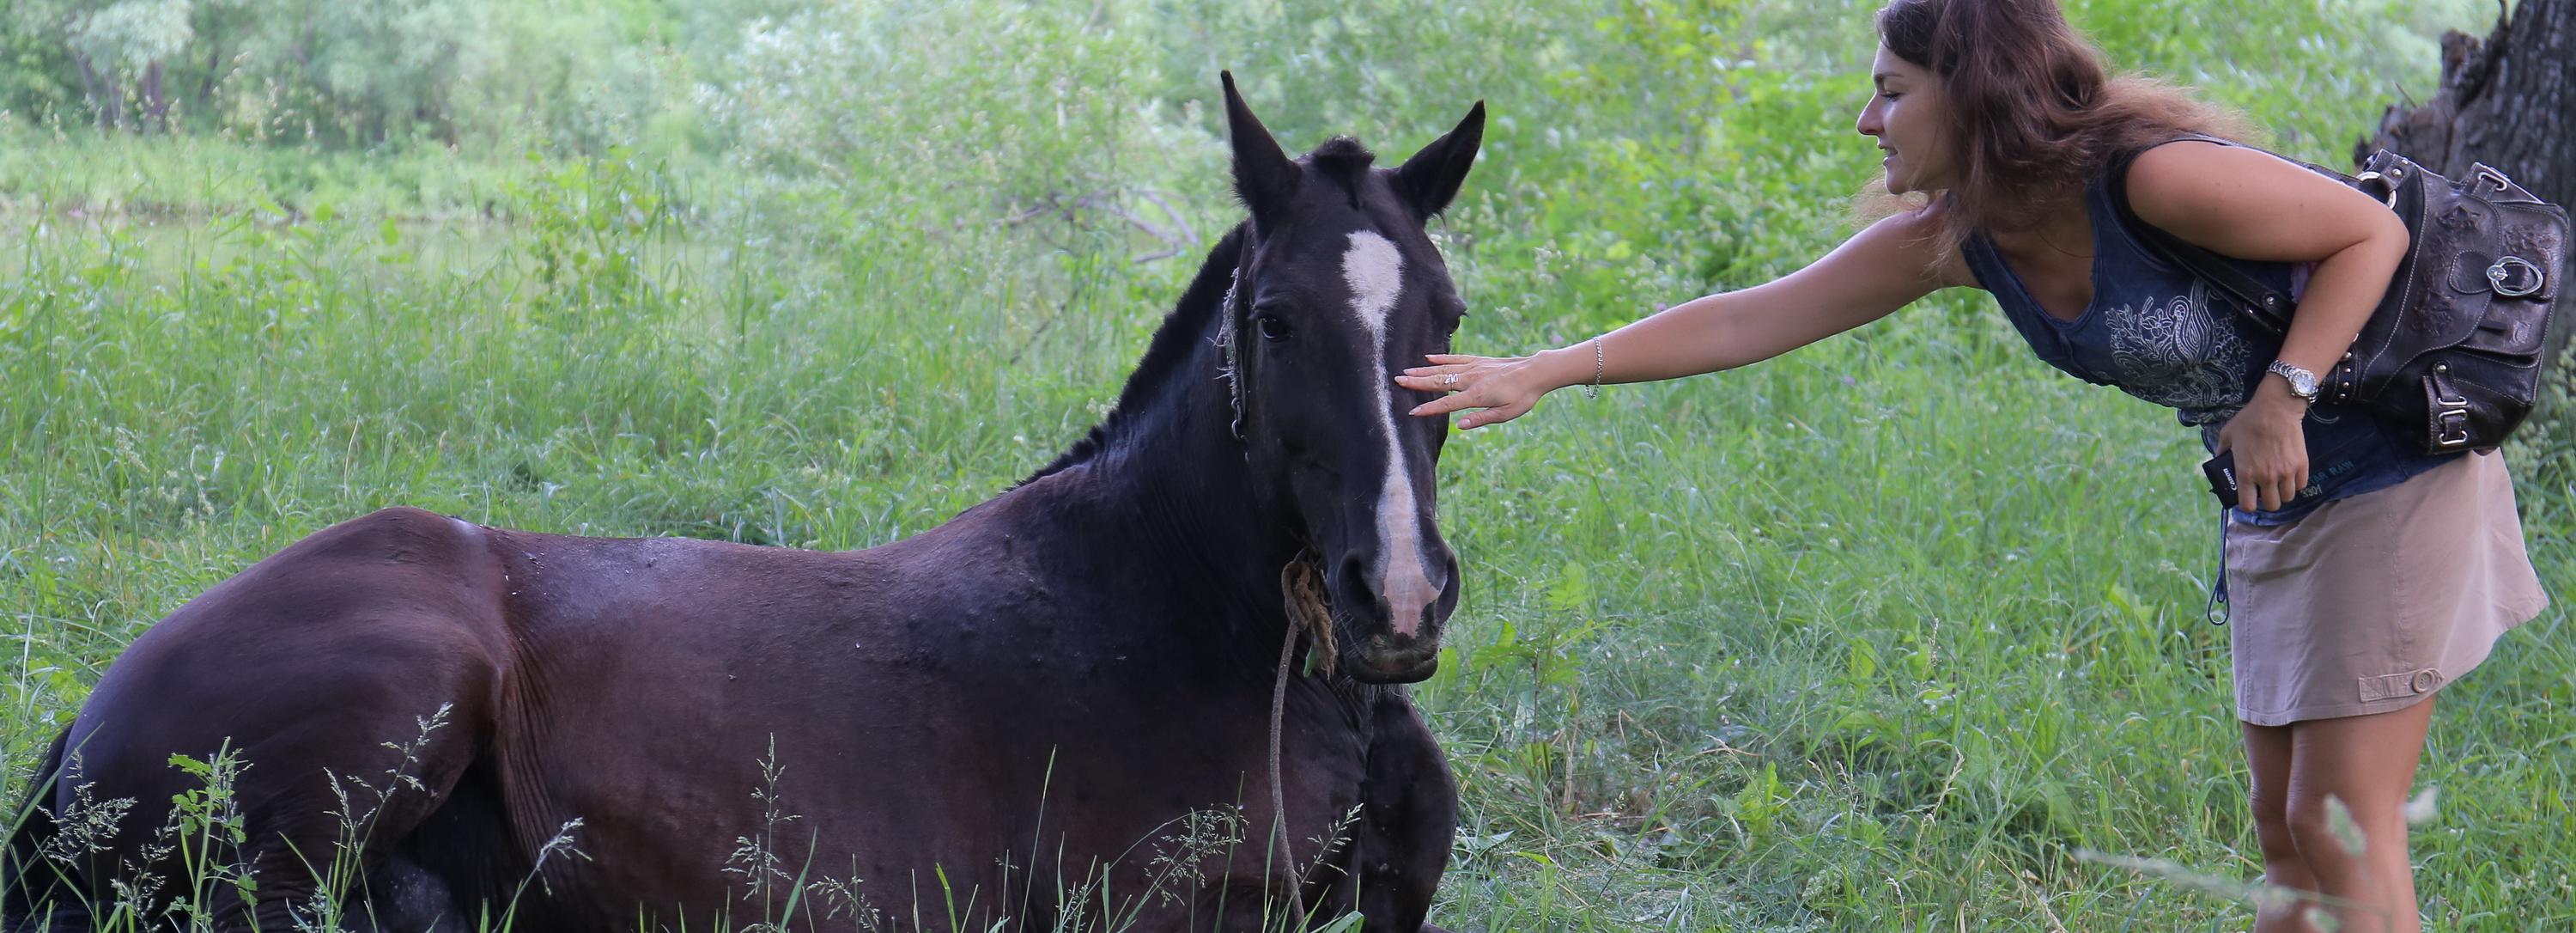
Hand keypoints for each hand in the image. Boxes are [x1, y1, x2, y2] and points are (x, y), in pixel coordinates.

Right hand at [1393, 351, 1569, 428]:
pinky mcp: (1478, 361)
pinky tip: (1428, 357)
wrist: (1536, 372)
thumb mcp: (1506, 414)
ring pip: (1444, 369)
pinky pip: (1456, 358)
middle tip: (1397, 382)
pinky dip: (1441, 358)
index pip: (1448, 404)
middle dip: (1417, 383)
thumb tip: (1459, 426)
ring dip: (1423, 371)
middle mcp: (1472, 379)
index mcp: (1477, 396)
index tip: (1412, 412)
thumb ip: (1480, 419)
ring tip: (1405, 372)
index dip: (1429, 410)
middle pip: (1439, 382)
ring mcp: (1474, 368)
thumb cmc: (1523, 396)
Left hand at [2214, 378, 2310, 511]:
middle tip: (2264, 491)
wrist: (2276, 407)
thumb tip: (2219, 461)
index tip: (2247, 498)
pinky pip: (2301, 485)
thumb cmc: (2249, 420)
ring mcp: (2286, 472)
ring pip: (2288, 497)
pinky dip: (2295, 484)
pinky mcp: (2301, 464)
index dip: (2247, 505)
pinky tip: (2289, 476)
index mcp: (2246, 473)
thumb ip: (2221, 452)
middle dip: (2267, 501)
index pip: (2248, 505)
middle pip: (2272, 505)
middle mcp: (2267, 477)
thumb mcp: (2227, 435)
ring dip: (2282, 493)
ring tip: (2277, 483)